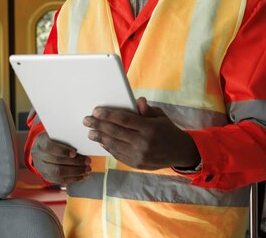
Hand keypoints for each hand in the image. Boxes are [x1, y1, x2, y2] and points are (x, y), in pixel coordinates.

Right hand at [30, 132, 90, 184]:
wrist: (40, 149)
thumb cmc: (53, 140)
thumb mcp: (56, 135)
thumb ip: (66, 138)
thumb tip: (83, 144)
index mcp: (41, 142)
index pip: (49, 146)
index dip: (62, 150)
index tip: (75, 153)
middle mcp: (38, 155)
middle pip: (56, 160)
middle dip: (74, 162)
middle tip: (87, 162)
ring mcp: (40, 167)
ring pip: (58, 173)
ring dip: (75, 172)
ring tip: (87, 170)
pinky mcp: (45, 176)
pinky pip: (59, 180)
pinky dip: (72, 179)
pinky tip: (82, 176)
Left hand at [83, 97, 199, 169]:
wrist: (179, 152)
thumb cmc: (167, 130)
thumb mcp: (160, 116)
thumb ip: (146, 110)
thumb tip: (137, 100)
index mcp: (149, 128)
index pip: (124, 119)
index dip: (108, 115)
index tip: (96, 111)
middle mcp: (143, 143)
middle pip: (115, 132)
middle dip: (98, 125)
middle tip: (86, 121)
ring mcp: (139, 155)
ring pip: (114, 144)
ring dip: (100, 137)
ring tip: (90, 132)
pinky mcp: (136, 164)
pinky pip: (118, 154)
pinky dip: (108, 147)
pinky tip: (102, 141)